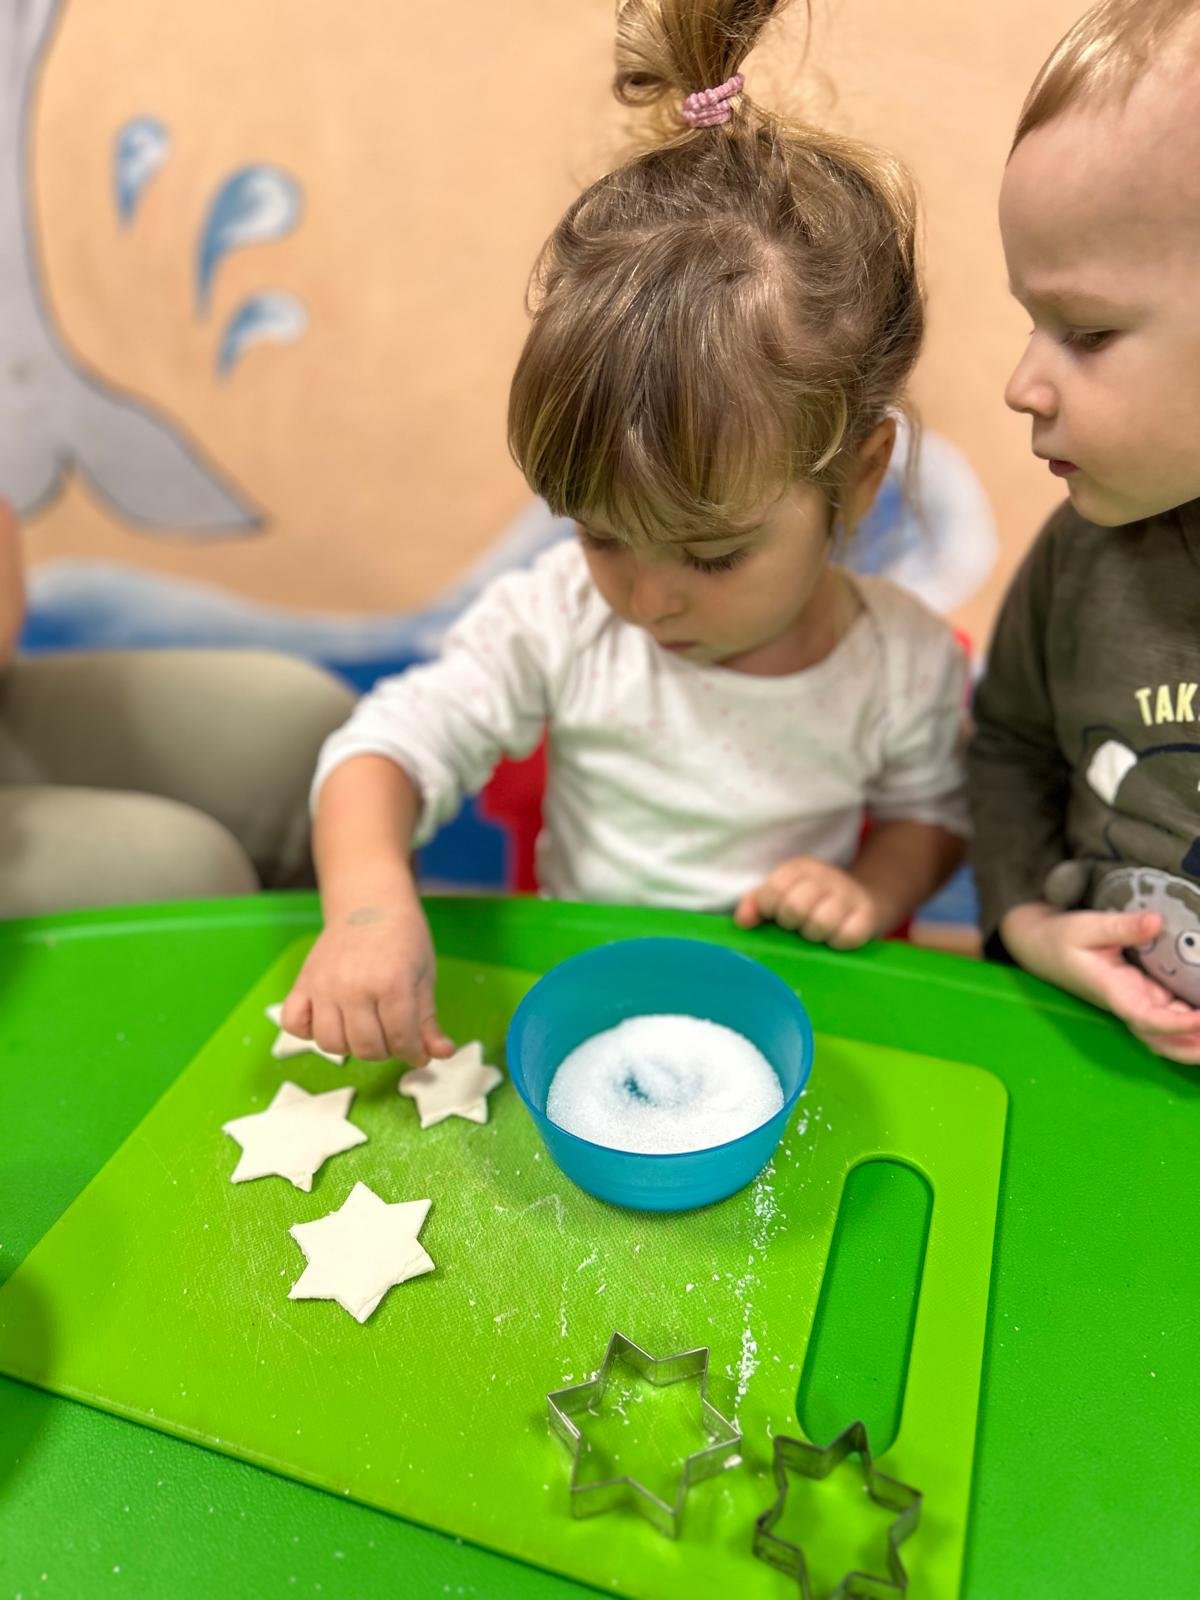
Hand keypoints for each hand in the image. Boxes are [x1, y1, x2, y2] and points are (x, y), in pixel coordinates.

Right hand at [281, 897, 454, 1064]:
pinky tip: (330, 1021)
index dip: (413, 1053)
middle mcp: (354, 987)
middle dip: (385, 1050)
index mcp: (391, 983)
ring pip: (330, 1043)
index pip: (400, 1040)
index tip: (417, 1053)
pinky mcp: (303, 982)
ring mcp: (324, 986)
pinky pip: (294, 1023)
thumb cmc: (403, 939)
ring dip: (351, 1046)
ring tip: (364, 1029)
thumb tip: (442, 1054)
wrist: (370, 903)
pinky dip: (308, 1031)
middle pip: (366, 1047)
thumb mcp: (424, 977)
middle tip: (392, 1034)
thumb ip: (428, 1021)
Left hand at [734, 857, 878, 950]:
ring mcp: (848, 894)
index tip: (775, 915)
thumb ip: (756, 905)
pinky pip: (847, 936)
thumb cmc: (812, 903)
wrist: (865, 899)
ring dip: (814, 935)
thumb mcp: (782, 896)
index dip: (769, 909)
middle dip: (791, 923)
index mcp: (799, 868)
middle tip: (798, 925)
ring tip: (816, 932)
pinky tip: (835, 938)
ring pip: (821, 923)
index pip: (773, 890)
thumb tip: (743, 921)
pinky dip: (838, 942)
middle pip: (795, 907)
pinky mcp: (868, 914)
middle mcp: (825, 875)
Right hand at [1001, 902, 1199, 1065]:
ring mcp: (1136, 1003)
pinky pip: (1170, 1017)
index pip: (1148, 1019)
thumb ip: (1121, 926)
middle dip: (1194, 1047)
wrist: (1041, 946)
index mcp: (1113, 992)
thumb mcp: (1086, 926)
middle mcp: (1128, 1004)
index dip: (1179, 1024)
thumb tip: (1157, 922)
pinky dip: (1192, 1023)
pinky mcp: (1142, 996)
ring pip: (1169, 1035)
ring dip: (1195, 1041)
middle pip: (1163, 1041)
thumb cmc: (1061, 937)